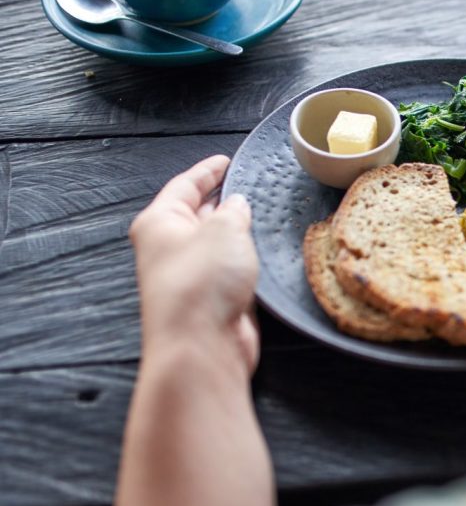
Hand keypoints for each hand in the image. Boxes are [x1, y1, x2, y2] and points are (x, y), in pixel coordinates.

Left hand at [129, 155, 259, 372]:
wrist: (201, 345)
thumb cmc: (202, 283)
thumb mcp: (224, 229)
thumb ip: (234, 211)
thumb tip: (237, 206)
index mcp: (160, 223)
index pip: (184, 185)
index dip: (208, 171)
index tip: (226, 160)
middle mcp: (170, 248)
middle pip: (198, 214)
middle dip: (224, 201)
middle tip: (252, 185)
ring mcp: (191, 276)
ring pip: (217, 244)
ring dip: (239, 233)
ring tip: (266, 215)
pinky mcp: (212, 300)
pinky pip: (231, 271)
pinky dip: (247, 261)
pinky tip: (266, 253)